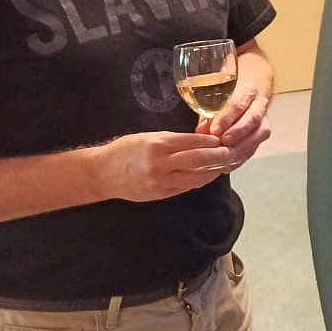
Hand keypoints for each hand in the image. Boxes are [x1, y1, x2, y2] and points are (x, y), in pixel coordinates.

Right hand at [99, 132, 233, 201]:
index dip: (212, 141)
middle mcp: (161, 164)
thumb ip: (173, 140)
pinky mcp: (160, 194)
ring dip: (214, 171)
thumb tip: (201, 140)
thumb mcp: (148, 137)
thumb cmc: (124, 150)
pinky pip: (186, 188)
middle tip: (231, 152)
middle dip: (220, 156)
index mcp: (158, 145)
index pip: (194, 142)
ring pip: (197, 178)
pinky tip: (207, 175)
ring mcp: (161, 181)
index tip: (222, 139)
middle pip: (200, 160)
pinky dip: (199, 181)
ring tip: (223, 165)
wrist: (101, 174)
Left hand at [195, 80, 272, 166]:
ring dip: (242, 146)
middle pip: (253, 118)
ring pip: (259, 134)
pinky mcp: (262, 135)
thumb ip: (208, 114)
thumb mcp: (215, 100)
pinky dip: (242, 157)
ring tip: (226, 155)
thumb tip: (201, 131)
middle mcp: (260, 104)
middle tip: (223, 142)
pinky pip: (255, 147)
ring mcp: (264, 120)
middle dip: (238, 132)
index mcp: (247, 91)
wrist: (246, 99)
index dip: (227, 117)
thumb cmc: (226, 98)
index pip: (239, 103)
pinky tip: (228, 164)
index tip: (215, 129)